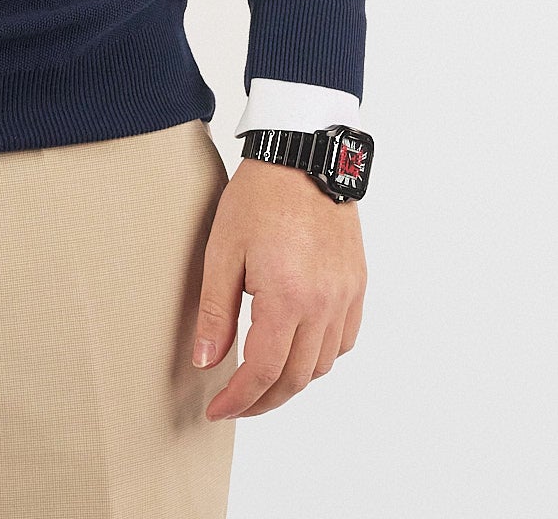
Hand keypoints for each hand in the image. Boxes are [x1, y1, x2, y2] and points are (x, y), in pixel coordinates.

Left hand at [191, 157, 365, 418]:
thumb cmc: (259, 196)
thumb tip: (208, 362)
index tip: (217, 410)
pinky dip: (320, 355)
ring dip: (291, 380)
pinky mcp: (356, 285)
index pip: (263, 371)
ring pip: (322, 364)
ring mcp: (345, 295)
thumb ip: (215, 311)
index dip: (239, 399)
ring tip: (261, 378)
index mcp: (286, 296)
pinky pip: (344, 340)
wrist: (303, 155)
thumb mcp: (222, 249)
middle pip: (295, 378)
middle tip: (236, 404)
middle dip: (263, 400)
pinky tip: (297, 348)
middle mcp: (323, 303)